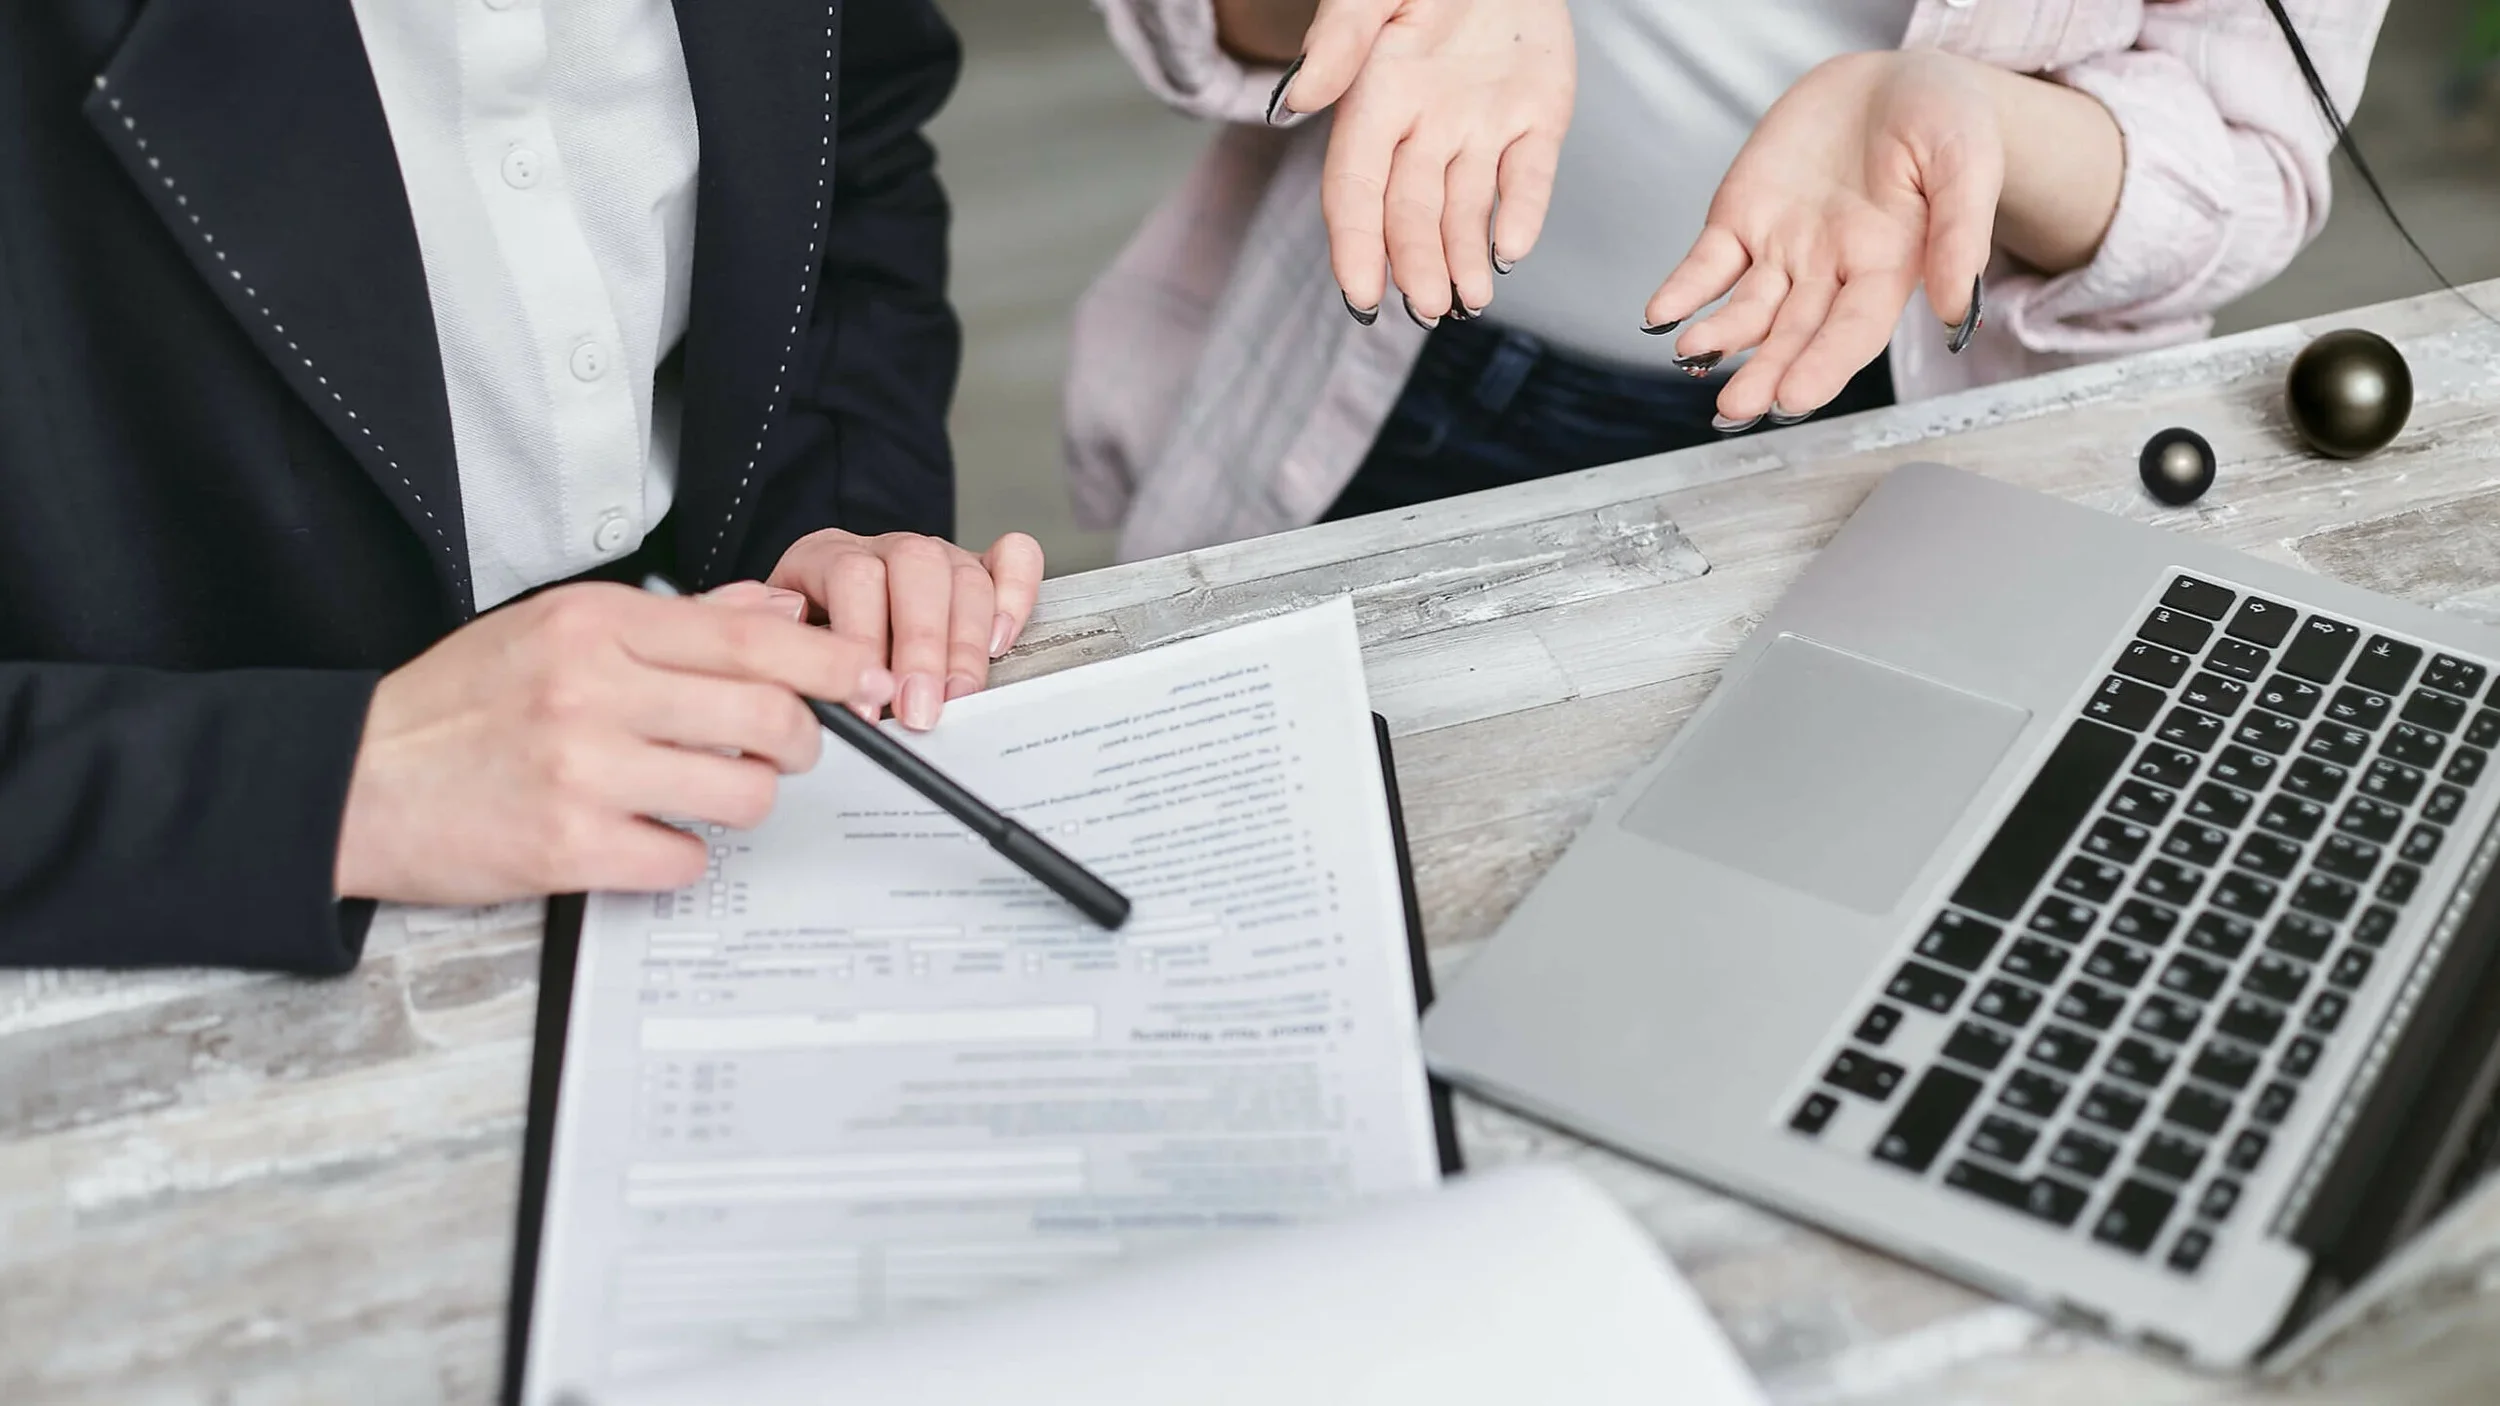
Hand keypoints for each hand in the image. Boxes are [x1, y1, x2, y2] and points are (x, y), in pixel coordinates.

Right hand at [333, 583, 896, 904]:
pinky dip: (681, 855)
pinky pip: (685, 859)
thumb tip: (778, 613)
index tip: (864, 679)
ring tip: (702, 793)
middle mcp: (593, 688)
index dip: (828, 663)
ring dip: (743, 801)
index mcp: (596, 623)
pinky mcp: (568, 847)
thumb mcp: (555, 629)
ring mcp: (582, 770)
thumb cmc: (458, 704)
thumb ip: (674, 622)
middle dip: (801, 742)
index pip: (751, 638)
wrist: (351, 781)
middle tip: (785, 751)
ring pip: (742, 792)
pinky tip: (644, 837)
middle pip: (768, 716)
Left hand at [766, 530, 1044, 730]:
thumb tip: (811, 678)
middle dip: (922, 647)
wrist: (821, 620)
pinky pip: (1014, 558)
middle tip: (918, 711)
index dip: (862, 642)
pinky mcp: (979, 568)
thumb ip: (788, 654)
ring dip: (965, 645)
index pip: (852, 577)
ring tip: (956, 698)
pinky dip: (1016, 596)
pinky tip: (1001, 642)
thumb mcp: (778, 646)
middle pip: (916, 569)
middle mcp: (886, 549)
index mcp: (826, 555)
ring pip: (964, 575)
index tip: (865, 705)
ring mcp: (937, 555)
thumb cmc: (803, 644)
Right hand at [1271, 0, 1574, 327]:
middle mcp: (1426, 126)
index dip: (1356, 245)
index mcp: (1377, 97)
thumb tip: (1298, 101)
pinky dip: (1521, 215)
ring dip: (1463, 260)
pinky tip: (1511, 251)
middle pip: (1411, 212)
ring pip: (1466, 209)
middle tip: (1428, 308)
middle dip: (1416, 265)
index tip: (1361, 294)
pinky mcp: (1538, 119)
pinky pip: (1529, 177)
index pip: (1356, 188)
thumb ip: (1341, 39)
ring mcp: (1482, 126)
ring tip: (1469, 302)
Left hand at [1644, 50, 2003, 425]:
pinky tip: (1661, 314)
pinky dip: (1683, 290)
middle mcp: (1831, 271)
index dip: (1825, 365)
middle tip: (1737, 407)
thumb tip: (1952, 310)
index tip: (1795, 397)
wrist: (1893, 79)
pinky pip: (1707, 265)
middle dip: (1766, 371)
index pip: (1854, 331)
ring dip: (1721, 337)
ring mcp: (1782, 250)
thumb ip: (1960, 233)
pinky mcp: (1742, 220)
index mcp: (1889, 267)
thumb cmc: (1944, 120)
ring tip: (1694, 353)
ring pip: (1748, 309)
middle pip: (1794, 334)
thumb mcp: (1968, 161)